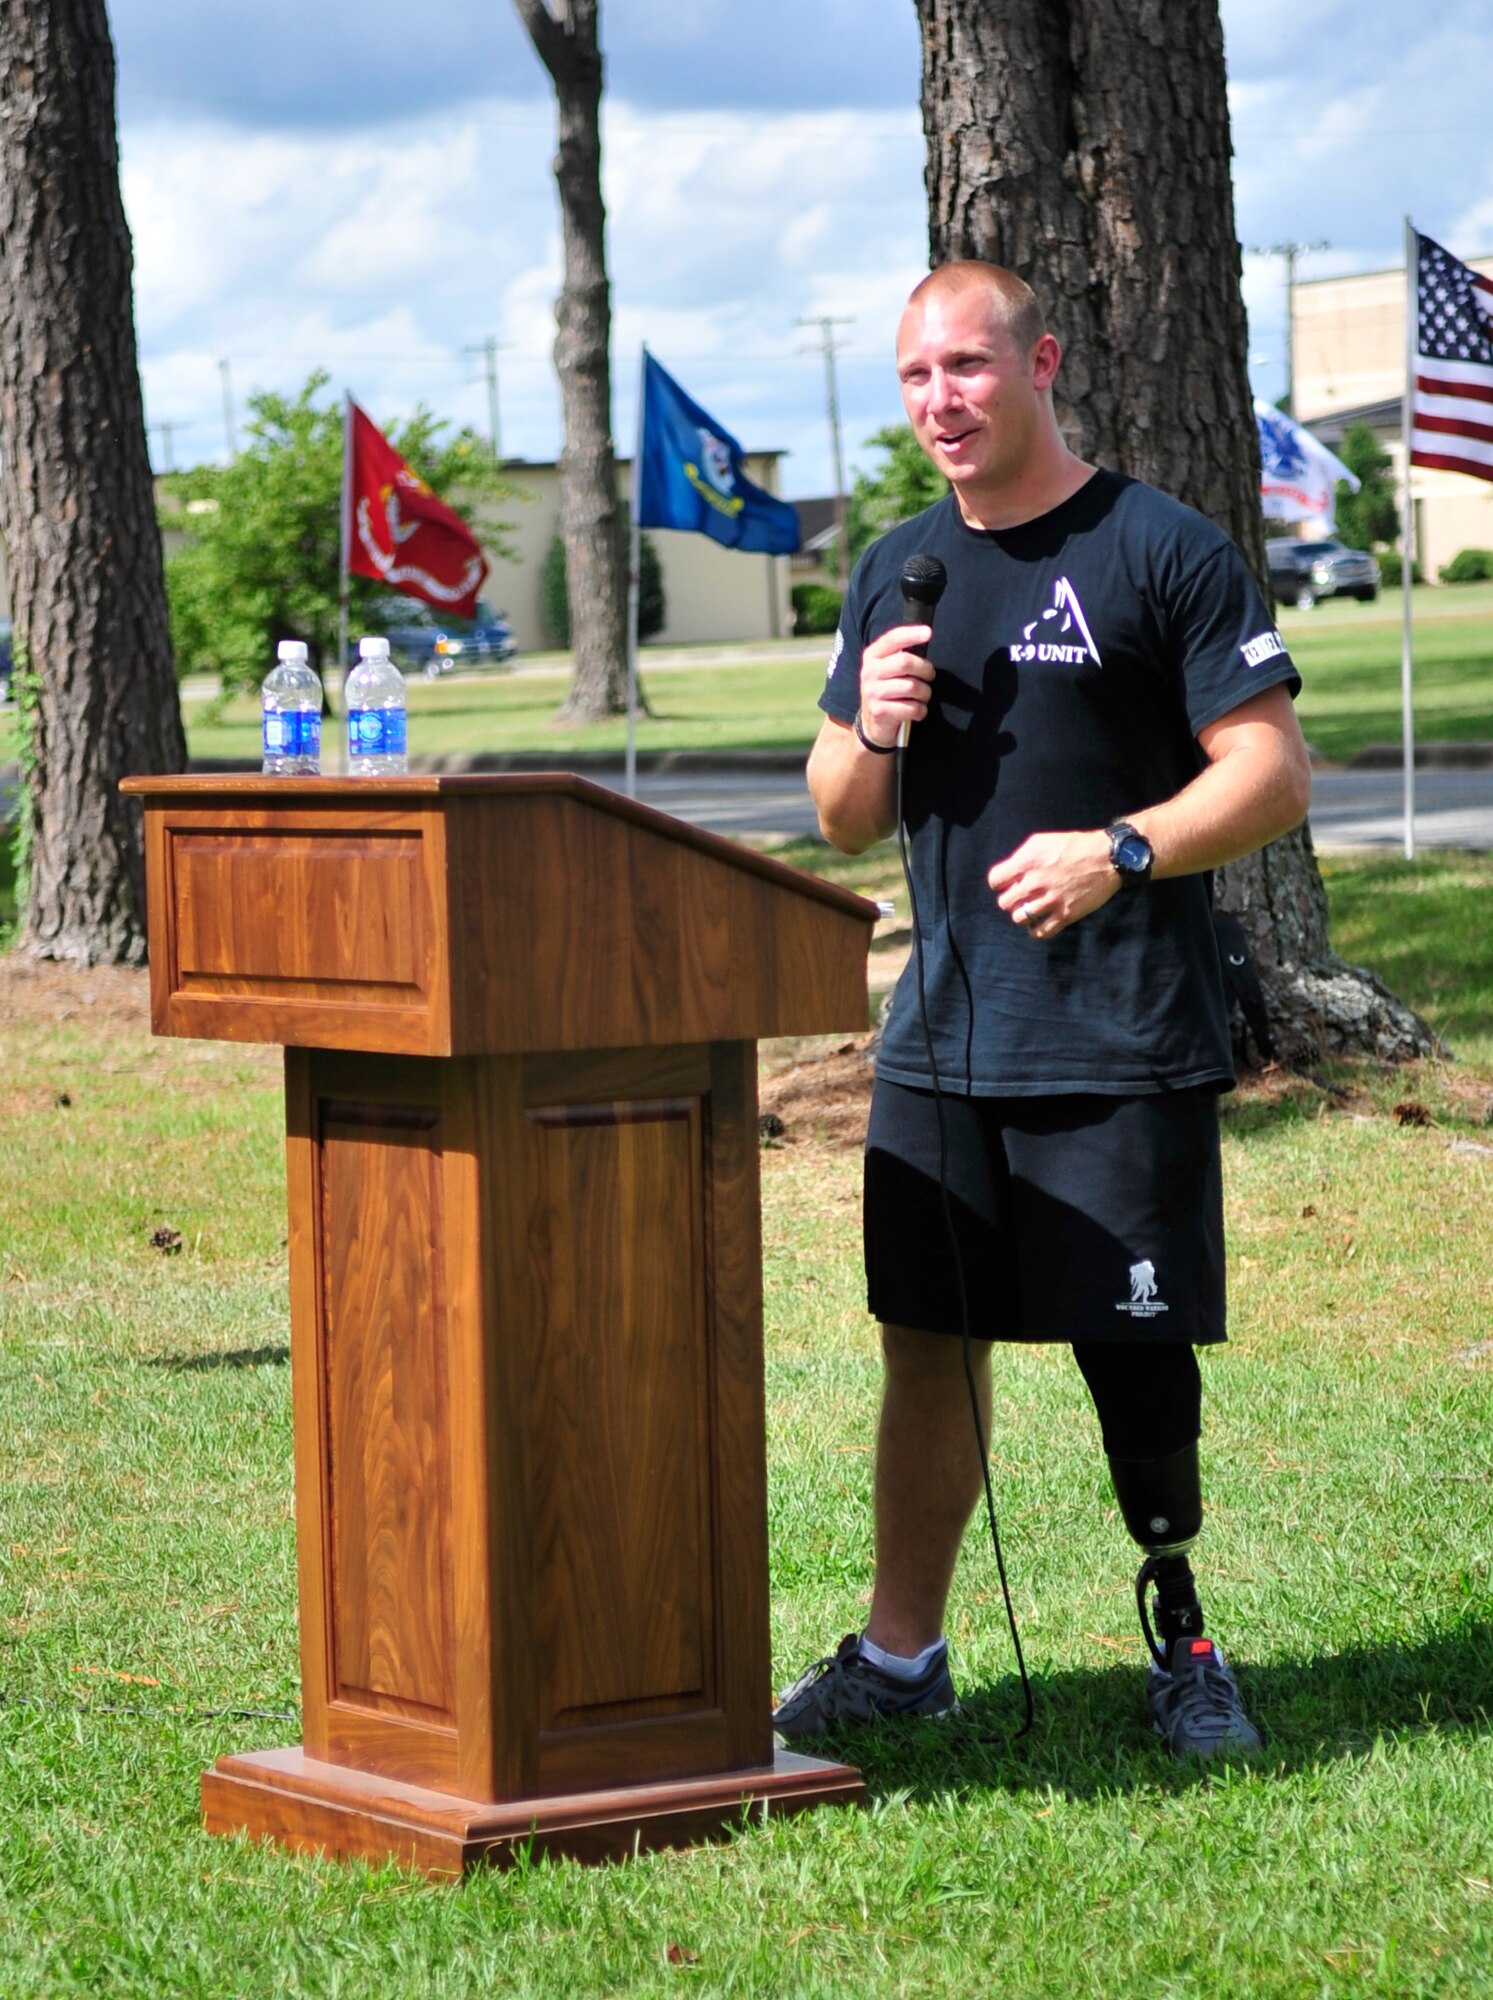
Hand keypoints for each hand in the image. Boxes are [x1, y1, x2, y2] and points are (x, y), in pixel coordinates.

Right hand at [856, 623, 934, 749]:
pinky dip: (921, 711)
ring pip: (912, 687)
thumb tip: (926, 637)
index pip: (892, 639)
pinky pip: (912, 708)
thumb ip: (901, 655)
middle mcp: (869, 672)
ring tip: (922, 696)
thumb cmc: (889, 690)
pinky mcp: (880, 711)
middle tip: (930, 676)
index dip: (911, 634)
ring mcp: (872, 692)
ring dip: (925, 693)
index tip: (928, 632)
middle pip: (905, 662)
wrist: (873, 724)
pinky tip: (917, 711)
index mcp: (872, 656)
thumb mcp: (888, 669)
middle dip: (925, 669)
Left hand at [987, 829, 1117, 938]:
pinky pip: (1040, 933)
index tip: (1007, 883)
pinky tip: (1039, 923)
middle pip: (1004, 903)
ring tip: (1031, 909)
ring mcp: (1050, 900)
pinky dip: (1036, 930)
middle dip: (1011, 899)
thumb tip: (1009, 872)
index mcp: (1027, 862)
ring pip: (1019, 918)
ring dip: (1023, 914)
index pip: (995, 880)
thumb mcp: (1042, 841)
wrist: (1107, 858)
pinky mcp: (1065, 914)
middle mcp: (1035, 882)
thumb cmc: (1074, 846)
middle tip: (1021, 897)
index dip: (1000, 883)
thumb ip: (1021, 856)